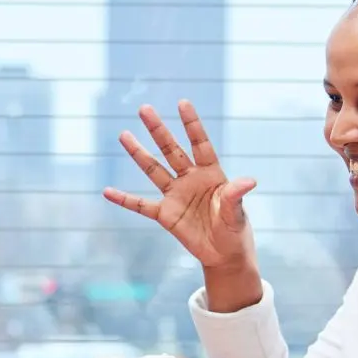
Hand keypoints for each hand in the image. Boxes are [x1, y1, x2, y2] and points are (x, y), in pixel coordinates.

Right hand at [104, 101, 258, 272]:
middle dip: (158, 130)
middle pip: (171, 150)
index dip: (191, 124)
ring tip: (124, 135)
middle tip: (144, 109)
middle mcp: (190, 179)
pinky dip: (124, 200)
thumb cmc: (234, 229)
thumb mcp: (236, 213)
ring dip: (138, 153)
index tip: (182, 103)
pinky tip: (108, 192)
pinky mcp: (165, 215)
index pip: (200, 144)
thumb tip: (249, 181)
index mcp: (211, 173)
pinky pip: (141, 205)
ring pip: (153, 170)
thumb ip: (236, 196)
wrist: (224, 254)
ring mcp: (176, 195)